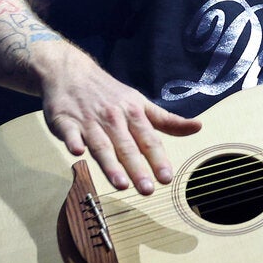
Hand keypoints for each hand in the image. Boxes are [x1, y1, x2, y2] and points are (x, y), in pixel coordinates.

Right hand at [39, 47, 202, 194]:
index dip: (158, 159)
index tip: (167, 178)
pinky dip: (73, 141)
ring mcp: (88, 120)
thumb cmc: (110, 94)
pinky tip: (77, 152)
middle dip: (137, 168)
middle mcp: (113, 118)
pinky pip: (69, 133)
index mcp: (133, 114)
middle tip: (147, 190)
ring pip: (101, 145)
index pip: (148, 139)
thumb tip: (198, 127)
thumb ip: (167, 120)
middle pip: (126, 146)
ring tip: (121, 184)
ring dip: (110, 164)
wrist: (71, 72)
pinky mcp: (64, 121)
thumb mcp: (141, 103)